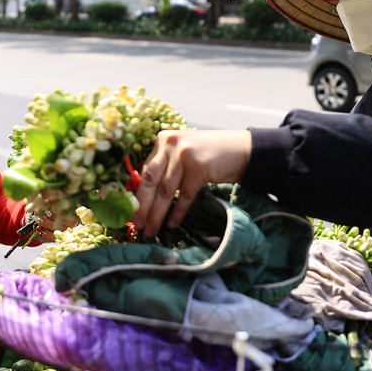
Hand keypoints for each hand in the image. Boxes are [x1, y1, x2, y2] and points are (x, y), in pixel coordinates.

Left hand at [131, 130, 251, 235]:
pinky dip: (178, 211)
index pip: (144, 171)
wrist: (240, 150)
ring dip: (158, 214)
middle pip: (151, 181)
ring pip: (166, 191)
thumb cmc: (208, 156)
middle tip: (138, 225)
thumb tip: (143, 197)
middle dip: (143, 206)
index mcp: (162, 140)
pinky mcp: (200, 167)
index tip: (131, 213)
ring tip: (152, 230)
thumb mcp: (182, 155)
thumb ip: (164, 167)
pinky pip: (184, 195)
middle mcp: (171, 144)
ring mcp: (185, 155)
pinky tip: (172, 223)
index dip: (137, 194)